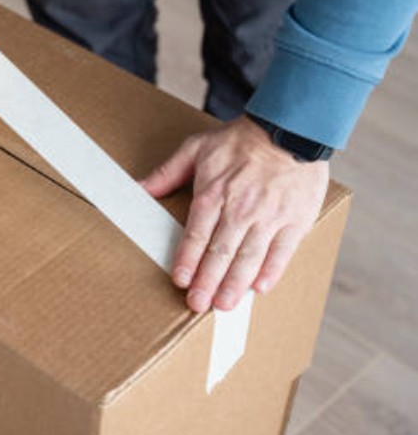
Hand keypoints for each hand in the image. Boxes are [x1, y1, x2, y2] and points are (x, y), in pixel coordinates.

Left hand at [140, 117, 329, 312]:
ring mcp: (270, 216)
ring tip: (224, 305)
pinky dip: (271, 271)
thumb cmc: (240, 141)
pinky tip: (259, 288)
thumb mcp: (196, 148)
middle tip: (198, 305)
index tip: (180, 281)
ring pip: (249, 257)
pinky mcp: (295, 219)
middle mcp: (241, 209)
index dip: (187, 260)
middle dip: (208, 281)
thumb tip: (138, 188)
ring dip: (235, 284)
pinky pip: (282, 251)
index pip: (196, 234)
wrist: (290, 128)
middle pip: (221, 252)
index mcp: (214, 193)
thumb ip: (167, 173)